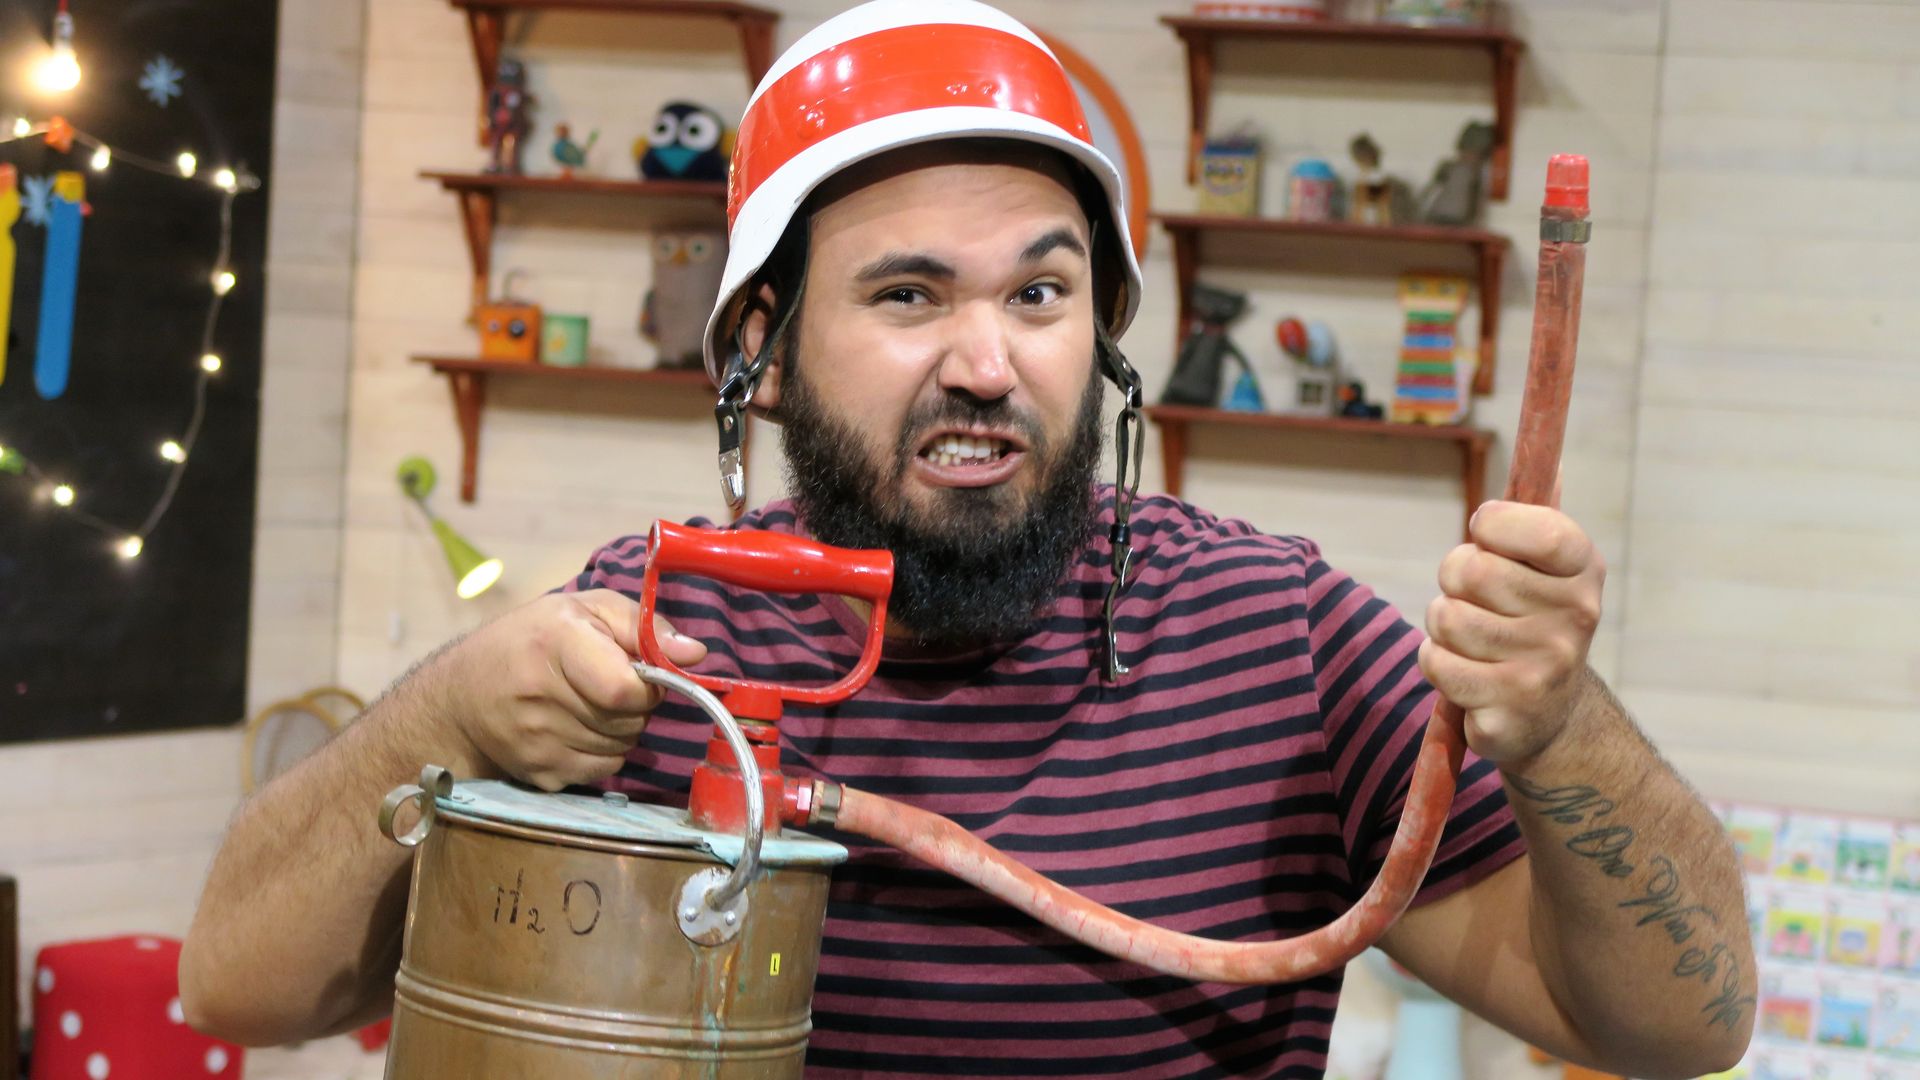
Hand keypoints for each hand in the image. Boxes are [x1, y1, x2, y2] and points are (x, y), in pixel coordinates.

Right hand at [436, 589, 706, 790]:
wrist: (458, 698)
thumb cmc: (530, 641)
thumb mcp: (584, 610)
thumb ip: (644, 626)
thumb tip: (696, 654)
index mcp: (555, 642)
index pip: (626, 689)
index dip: (646, 685)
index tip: (639, 672)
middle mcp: (540, 696)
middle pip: (630, 720)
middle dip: (636, 705)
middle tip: (608, 684)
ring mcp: (537, 742)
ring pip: (622, 746)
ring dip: (621, 728)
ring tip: (588, 704)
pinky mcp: (539, 774)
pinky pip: (603, 769)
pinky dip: (603, 751)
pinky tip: (575, 728)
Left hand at [1417, 501, 1604, 763]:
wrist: (1547, 714)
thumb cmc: (1530, 620)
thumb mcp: (1545, 568)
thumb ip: (1537, 518)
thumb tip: (1553, 458)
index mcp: (1583, 571)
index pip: (1539, 530)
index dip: (1493, 524)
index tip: (1485, 532)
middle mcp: (1575, 618)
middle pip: (1469, 571)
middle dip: (1453, 581)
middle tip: (1474, 598)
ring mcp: (1544, 667)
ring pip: (1445, 618)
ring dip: (1442, 626)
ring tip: (1472, 638)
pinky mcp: (1508, 710)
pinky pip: (1436, 663)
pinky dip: (1437, 663)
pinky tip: (1466, 671)